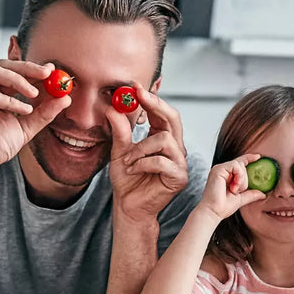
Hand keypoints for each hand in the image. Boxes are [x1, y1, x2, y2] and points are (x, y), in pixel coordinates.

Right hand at [0, 60, 69, 179]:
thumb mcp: (27, 126)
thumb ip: (44, 113)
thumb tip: (66, 98)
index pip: (15, 71)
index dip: (33, 68)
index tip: (53, 70)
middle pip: (4, 65)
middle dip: (27, 68)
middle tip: (47, 73)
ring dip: (18, 80)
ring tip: (35, 94)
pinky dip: (9, 100)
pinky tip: (24, 109)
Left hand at [108, 86, 188, 220]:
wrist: (129, 206)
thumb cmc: (127, 180)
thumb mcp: (119, 151)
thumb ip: (120, 131)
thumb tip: (113, 108)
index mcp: (163, 138)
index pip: (162, 113)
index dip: (151, 98)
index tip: (135, 86)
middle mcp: (175, 148)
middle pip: (173, 119)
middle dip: (155, 105)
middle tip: (138, 97)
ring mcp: (180, 163)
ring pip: (164, 140)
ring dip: (141, 148)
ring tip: (128, 160)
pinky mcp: (179, 177)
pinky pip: (162, 161)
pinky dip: (143, 163)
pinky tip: (133, 170)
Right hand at [198, 155, 265, 221]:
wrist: (213, 212)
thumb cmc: (223, 207)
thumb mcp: (241, 199)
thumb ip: (251, 194)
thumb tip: (263, 194)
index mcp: (226, 175)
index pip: (239, 163)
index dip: (249, 158)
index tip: (258, 157)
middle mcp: (222, 170)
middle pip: (242, 166)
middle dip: (244, 181)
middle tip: (235, 191)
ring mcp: (219, 169)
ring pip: (240, 165)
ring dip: (241, 180)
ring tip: (233, 190)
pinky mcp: (218, 169)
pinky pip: (235, 166)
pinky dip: (238, 176)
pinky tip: (233, 186)